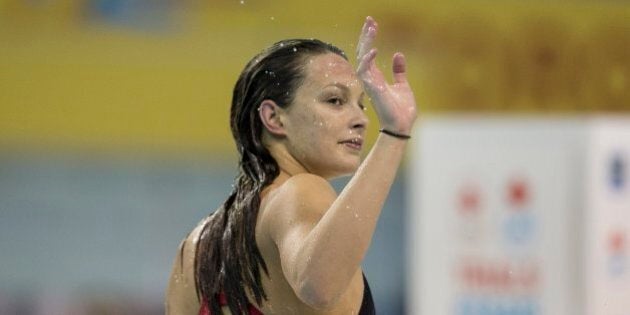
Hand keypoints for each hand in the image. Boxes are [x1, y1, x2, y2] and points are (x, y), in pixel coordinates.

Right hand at [356, 16, 417, 134]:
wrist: (402, 125)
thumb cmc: (401, 109)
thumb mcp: (402, 85)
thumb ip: (399, 71)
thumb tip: (398, 54)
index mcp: (376, 77)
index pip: (369, 53)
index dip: (369, 38)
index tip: (372, 23)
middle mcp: (370, 78)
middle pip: (363, 51)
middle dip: (366, 35)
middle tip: (370, 19)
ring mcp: (369, 83)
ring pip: (362, 58)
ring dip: (366, 42)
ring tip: (371, 27)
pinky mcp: (372, 89)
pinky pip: (365, 71)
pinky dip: (368, 60)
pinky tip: (374, 49)